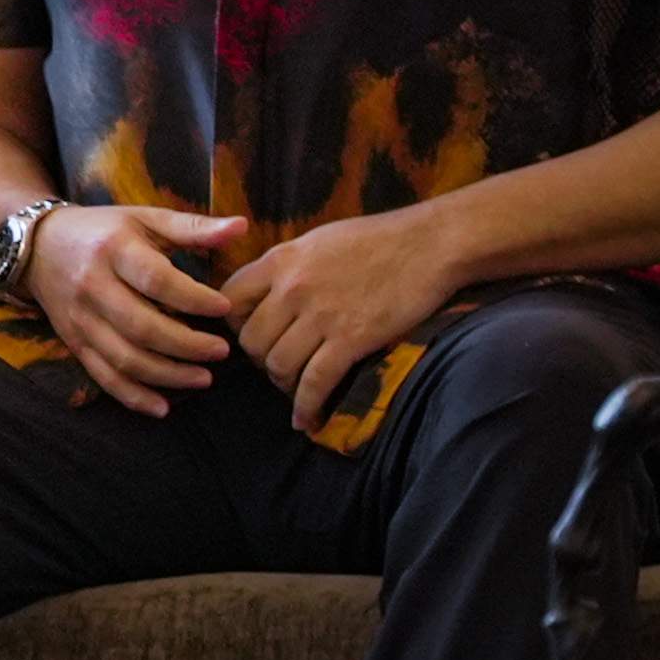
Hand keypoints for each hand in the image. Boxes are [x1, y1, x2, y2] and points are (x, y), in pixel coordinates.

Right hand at [25, 204, 249, 415]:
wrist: (39, 247)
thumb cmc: (104, 231)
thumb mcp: (144, 218)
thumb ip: (193, 227)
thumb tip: (242, 227)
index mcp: (114, 250)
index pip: (156, 280)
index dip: (193, 299)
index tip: (224, 308)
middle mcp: (93, 285)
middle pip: (141, 326)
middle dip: (186, 345)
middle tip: (221, 351)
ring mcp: (81, 318)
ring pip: (124, 357)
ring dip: (167, 375)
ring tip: (204, 378)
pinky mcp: (74, 341)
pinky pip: (103, 376)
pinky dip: (133, 396)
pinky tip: (163, 407)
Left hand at [223, 209, 461, 432]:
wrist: (428, 244)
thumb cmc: (376, 239)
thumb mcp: (317, 241)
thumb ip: (287, 266)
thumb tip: (267, 291)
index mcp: (280, 260)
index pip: (231, 299)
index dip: (235, 323)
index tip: (251, 334)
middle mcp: (292, 288)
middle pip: (251, 339)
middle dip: (259, 359)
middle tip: (277, 364)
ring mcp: (321, 315)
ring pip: (278, 364)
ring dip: (282, 383)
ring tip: (295, 388)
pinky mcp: (352, 339)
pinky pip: (315, 382)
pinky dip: (306, 406)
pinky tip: (306, 420)